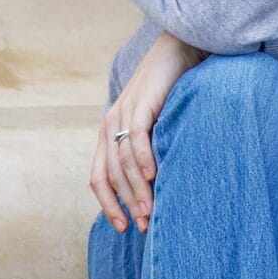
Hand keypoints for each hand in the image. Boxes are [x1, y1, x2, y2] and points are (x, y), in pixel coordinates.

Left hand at [92, 34, 204, 232]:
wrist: (178, 50)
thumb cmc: (171, 92)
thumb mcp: (156, 126)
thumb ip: (150, 151)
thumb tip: (158, 187)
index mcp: (109, 134)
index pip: (99, 178)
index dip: (108, 205)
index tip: (124, 228)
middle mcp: (110, 125)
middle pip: (111, 176)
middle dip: (126, 204)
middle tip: (143, 226)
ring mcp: (123, 114)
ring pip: (124, 162)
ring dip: (137, 190)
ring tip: (151, 211)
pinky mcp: (140, 105)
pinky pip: (138, 138)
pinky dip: (144, 160)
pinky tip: (154, 177)